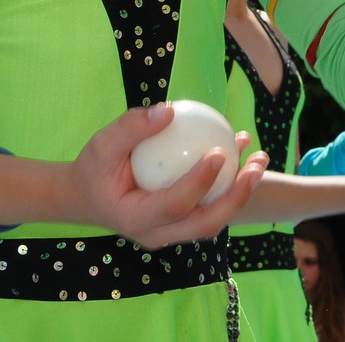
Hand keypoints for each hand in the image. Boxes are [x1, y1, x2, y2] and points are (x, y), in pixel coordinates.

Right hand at [63, 106, 268, 249]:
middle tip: (256, 163)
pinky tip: (239, 151)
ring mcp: (171, 233)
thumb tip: (170, 110)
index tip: (218, 152)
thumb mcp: (101, 144)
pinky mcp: (180, 224)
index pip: (174, 206)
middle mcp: (157, 234)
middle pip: (205, 224)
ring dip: (241, 191)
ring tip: (259, 157)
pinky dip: (228, 183)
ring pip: (213, 219)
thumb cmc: (93, 169)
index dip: (199, 183)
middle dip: (237, 197)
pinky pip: (209, 206)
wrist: (85, 197)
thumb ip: (131, 127)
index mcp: (135, 219)